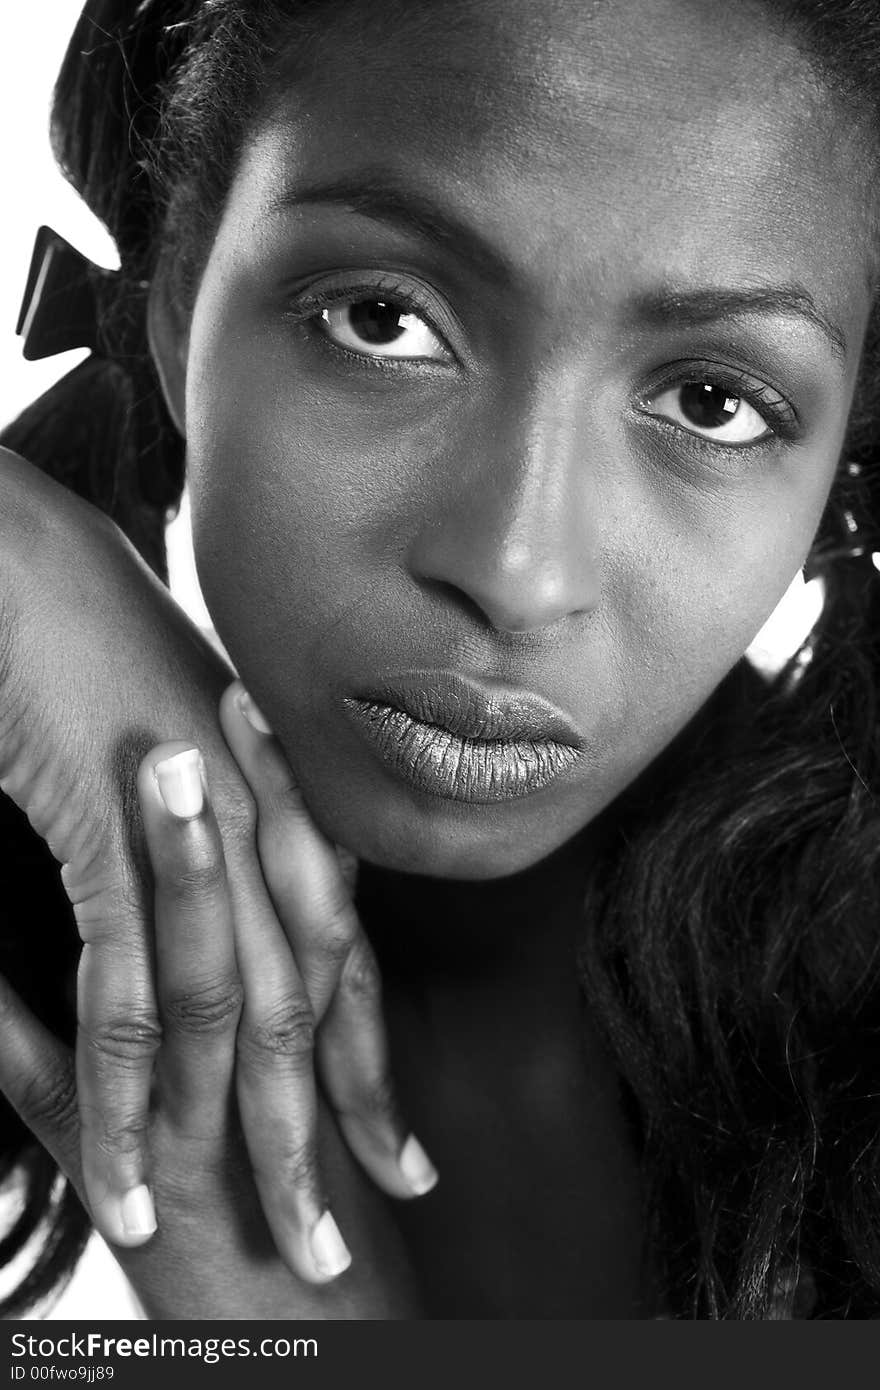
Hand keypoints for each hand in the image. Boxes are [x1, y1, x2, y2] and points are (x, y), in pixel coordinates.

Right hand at [0, 448, 433, 1286]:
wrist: (39, 571)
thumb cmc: (101, 654)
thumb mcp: (191, 755)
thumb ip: (232, 832)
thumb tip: (236, 900)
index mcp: (286, 808)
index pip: (344, 962)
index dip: (369, 1066)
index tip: (395, 1153)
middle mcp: (267, 829)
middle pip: (314, 1012)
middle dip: (334, 1134)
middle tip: (346, 1238)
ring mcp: (202, 838)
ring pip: (240, 1022)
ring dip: (250, 1144)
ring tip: (268, 1244)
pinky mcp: (116, 844)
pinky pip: (126, 999)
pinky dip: (122, 1101)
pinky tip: (125, 1175)